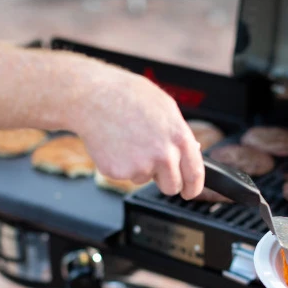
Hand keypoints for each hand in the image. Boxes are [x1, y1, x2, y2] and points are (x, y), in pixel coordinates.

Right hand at [71, 59, 204, 198]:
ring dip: (139, 167)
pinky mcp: (119, 172)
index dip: (194, 187)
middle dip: (165, 180)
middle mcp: (163, 155)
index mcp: (179, 137)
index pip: (194, 173)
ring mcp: (141, 166)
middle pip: (172, 186)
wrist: (93, 97)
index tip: (190, 192)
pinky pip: (125, 175)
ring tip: (129, 140)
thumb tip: (191, 150)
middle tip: (153, 163)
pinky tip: (116, 144)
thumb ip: (179, 133)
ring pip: (145, 179)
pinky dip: (120, 164)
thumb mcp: (165, 107)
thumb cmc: (127, 95)